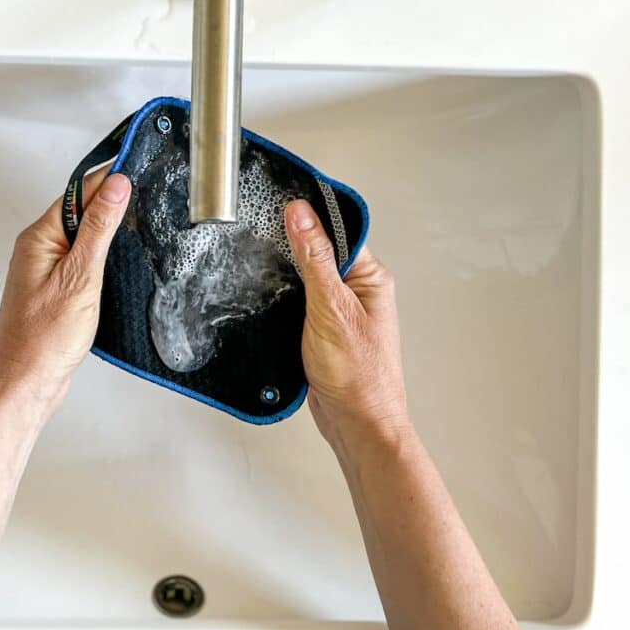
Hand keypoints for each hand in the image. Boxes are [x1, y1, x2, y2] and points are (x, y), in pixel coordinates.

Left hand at [0, 170, 131, 417]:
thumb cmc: (43, 340)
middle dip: (111, 199)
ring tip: (143, 218)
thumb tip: (115, 186)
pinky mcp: (56, 291)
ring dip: (109, 229)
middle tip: (148, 187)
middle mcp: (38, 250)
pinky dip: (103, 255)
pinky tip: (121, 260)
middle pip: (79, 211)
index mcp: (39, 238)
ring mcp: (46, 271)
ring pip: (82, 237)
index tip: (137, 162)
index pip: (78, 193)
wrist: (25, 385)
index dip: (109, 177)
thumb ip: (98, 229)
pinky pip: (82, 260)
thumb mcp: (80, 278)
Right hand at [284, 200, 410, 456]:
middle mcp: (357, 291)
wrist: (356, 424)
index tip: (280, 205)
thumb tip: (301, 214)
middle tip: (261, 232)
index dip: (309, 217)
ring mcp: (338, 311)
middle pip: (320, 251)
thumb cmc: (358, 376)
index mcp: (370, 278)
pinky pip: (299, 301)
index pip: (338, 231)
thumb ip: (314, 259)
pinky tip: (267, 296)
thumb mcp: (331, 308)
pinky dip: (282, 297)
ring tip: (259, 261)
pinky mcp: (320, 329)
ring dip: (285, 273)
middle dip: (292, 243)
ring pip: (306, 277)